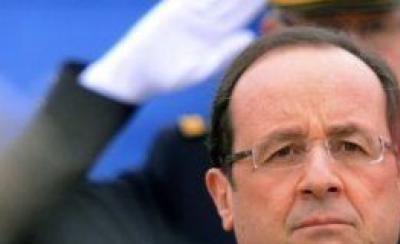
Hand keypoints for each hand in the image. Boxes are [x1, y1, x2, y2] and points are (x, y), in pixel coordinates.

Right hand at [80, 0, 264, 103]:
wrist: (138, 74)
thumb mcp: (201, 67)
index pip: (242, 12)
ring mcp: (190, 12)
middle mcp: (207, 20)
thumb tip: (248, 35)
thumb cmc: (171, 77)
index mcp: (219, 35)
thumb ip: (224, 52)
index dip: (256, 2)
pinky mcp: (173, 8)